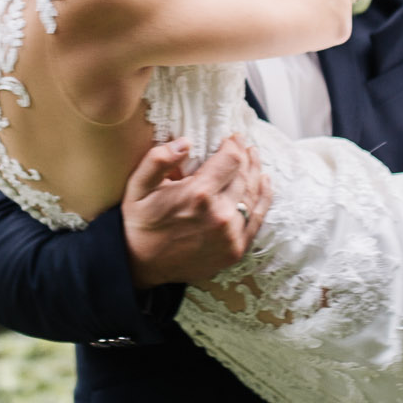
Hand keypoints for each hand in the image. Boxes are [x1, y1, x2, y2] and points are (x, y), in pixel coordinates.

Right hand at [121, 134, 271, 289]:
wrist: (141, 265)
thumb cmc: (139, 222)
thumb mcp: (138, 186)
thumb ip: (158, 160)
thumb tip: (185, 142)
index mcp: (198, 195)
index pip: (230, 160)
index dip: (234, 145)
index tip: (231, 138)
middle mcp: (220, 215)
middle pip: (244, 175)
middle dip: (245, 156)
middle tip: (243, 144)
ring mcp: (230, 235)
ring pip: (253, 195)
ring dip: (255, 173)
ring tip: (254, 157)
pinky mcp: (235, 250)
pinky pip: (257, 219)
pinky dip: (263, 198)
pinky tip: (264, 183)